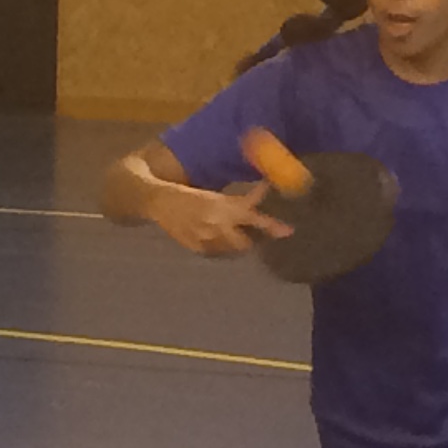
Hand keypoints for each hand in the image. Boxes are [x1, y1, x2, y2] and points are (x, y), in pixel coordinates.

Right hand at [154, 183, 291, 258]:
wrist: (159, 202)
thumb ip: (239, 201)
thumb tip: (265, 194)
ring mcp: (206, 241)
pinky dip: (223, 248)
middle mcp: (216, 226)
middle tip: (254, 233)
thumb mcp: (216, 195)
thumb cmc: (190, 195)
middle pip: (246, 243)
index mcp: (222, 207)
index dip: (271, 225)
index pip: (253, 218)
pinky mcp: (197, 250)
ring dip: (237, 243)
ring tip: (230, 233)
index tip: (288, 231)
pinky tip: (216, 239)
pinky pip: (219, 254)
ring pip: (233, 250)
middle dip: (252, 239)